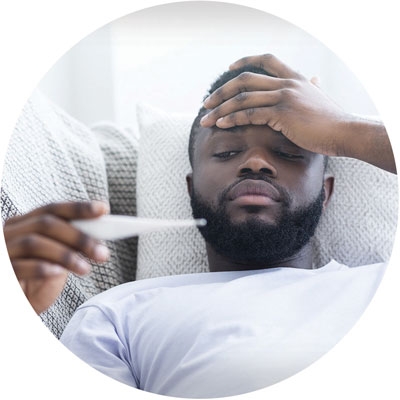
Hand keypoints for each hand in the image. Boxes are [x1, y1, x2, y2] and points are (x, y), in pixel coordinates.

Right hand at [4, 201, 110, 313]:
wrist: (17, 308)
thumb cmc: (35, 284)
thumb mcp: (57, 260)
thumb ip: (71, 244)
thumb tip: (101, 233)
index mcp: (25, 224)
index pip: (53, 209)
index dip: (79, 208)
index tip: (103, 209)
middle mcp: (10, 233)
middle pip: (46, 224)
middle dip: (79, 237)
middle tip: (102, 252)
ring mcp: (3, 252)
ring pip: (34, 243)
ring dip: (65, 255)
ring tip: (86, 269)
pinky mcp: (1, 273)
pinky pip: (19, 266)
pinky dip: (41, 267)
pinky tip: (58, 272)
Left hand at [201, 53, 351, 156]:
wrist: (345, 132)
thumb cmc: (331, 120)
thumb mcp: (320, 97)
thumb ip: (313, 86)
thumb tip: (314, 78)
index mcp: (294, 78)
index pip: (266, 60)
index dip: (245, 61)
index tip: (229, 68)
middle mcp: (287, 83)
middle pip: (245, 79)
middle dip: (222, 91)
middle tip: (207, 102)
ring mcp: (284, 97)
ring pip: (244, 98)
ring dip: (221, 108)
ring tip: (207, 118)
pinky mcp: (283, 114)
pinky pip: (250, 114)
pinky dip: (233, 119)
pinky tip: (221, 124)